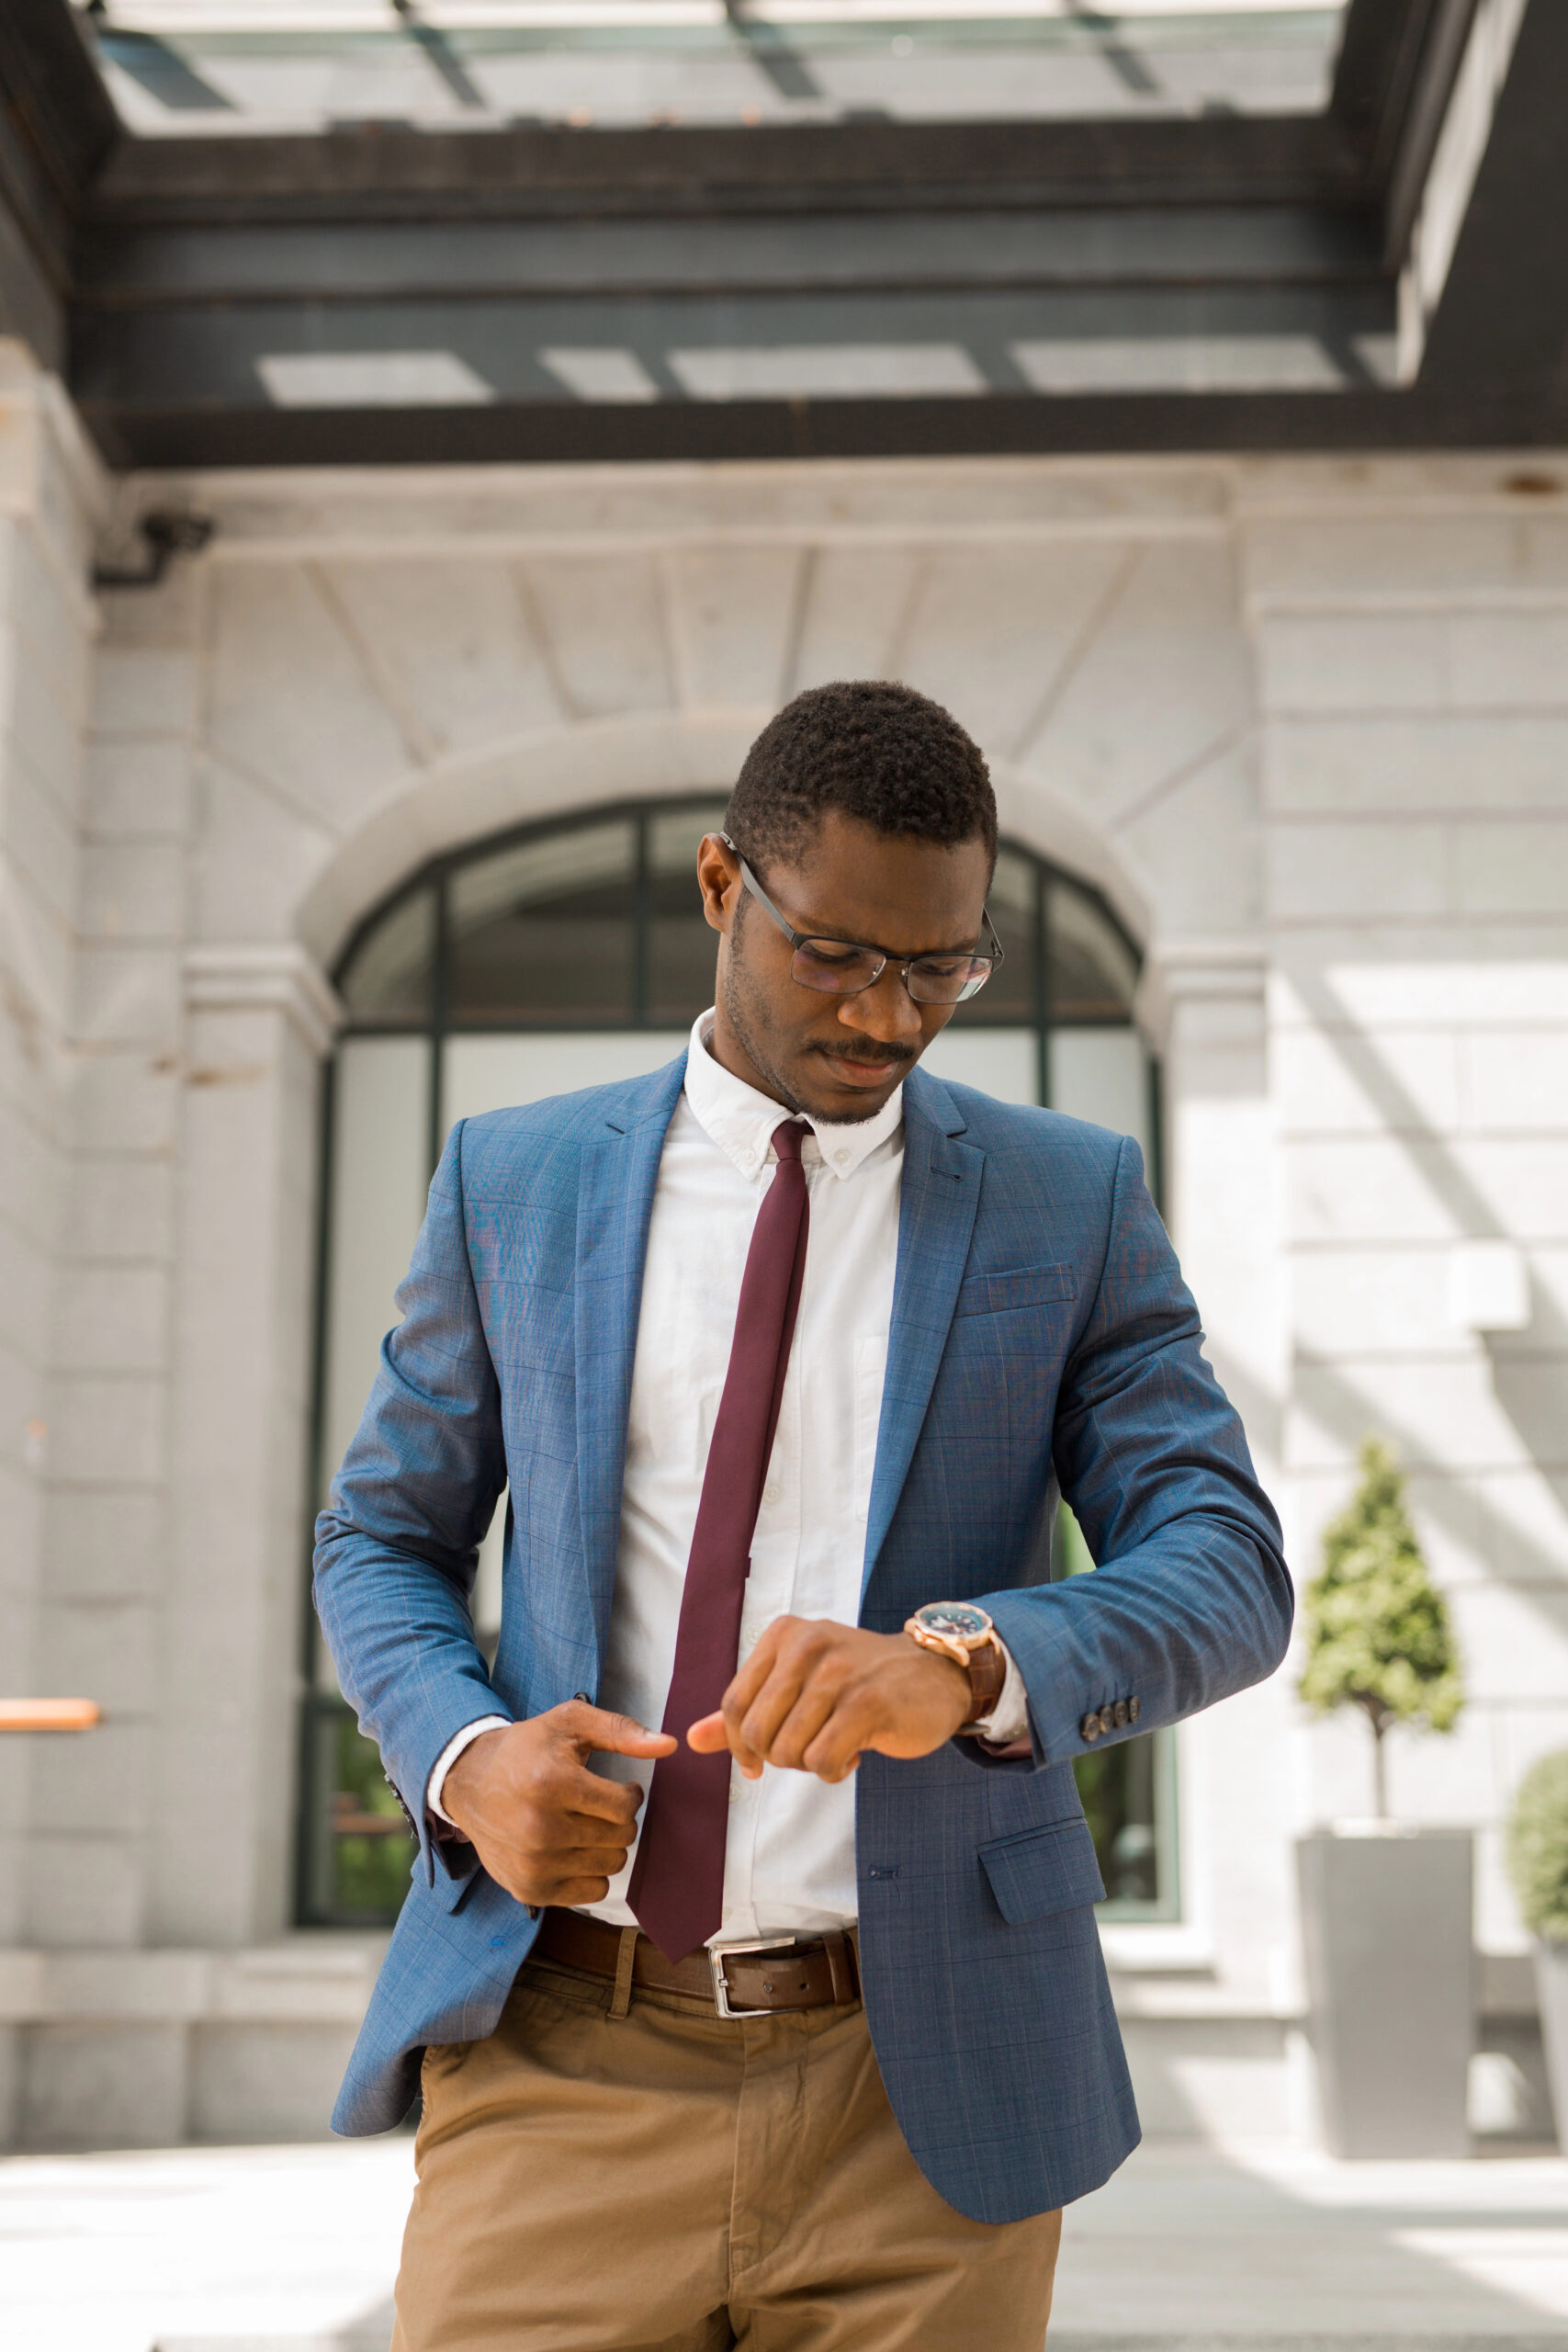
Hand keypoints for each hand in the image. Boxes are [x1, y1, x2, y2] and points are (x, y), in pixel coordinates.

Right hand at [440, 1703, 676, 1907]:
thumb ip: (621, 1731)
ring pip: (612, 1865)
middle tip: (598, 1806)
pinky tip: (572, 1849)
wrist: (469, 1782)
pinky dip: (591, 1872)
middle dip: (619, 1819)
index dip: (631, 1795)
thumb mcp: (570, 1723)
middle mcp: (539, 1829)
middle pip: (621, 1838)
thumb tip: (669, 1745)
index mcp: (551, 1784)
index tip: (620, 1788)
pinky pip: (593, 1892)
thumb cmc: (526, 1749)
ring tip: (584, 1825)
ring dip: (607, 1845)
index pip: (624, 1807)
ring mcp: (533, 1865)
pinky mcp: (530, 1891)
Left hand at [686, 1617, 970, 1784]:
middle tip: (810, 1748)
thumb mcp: (797, 1683)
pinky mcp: (867, 1703)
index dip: (740, 1746)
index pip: (734, 1705)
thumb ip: (745, 1710)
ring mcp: (838, 1673)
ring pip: (789, 1751)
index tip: (756, 1763)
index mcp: (783, 1635)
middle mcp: (807, 1646)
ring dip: (810, 1764)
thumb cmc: (857, 1682)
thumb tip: (690, 1739)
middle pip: (758, 1732)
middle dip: (779, 1757)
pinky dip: (834, 1771)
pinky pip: (822, 1762)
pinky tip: (855, 1752)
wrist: (933, 1675)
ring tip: (836, 1744)